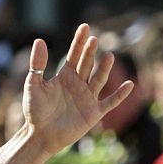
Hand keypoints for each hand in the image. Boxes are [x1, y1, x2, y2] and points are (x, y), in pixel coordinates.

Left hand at [22, 24, 135, 156]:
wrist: (40, 136)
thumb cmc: (34, 111)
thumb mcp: (33, 85)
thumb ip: (37, 64)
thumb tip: (39, 40)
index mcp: (65, 76)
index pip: (74, 55)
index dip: (79, 42)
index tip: (85, 27)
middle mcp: (78, 84)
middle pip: (87, 64)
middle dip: (90, 52)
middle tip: (93, 39)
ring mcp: (87, 97)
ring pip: (99, 79)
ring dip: (104, 69)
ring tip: (108, 56)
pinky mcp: (94, 112)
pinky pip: (110, 102)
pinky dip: (120, 95)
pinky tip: (129, 85)